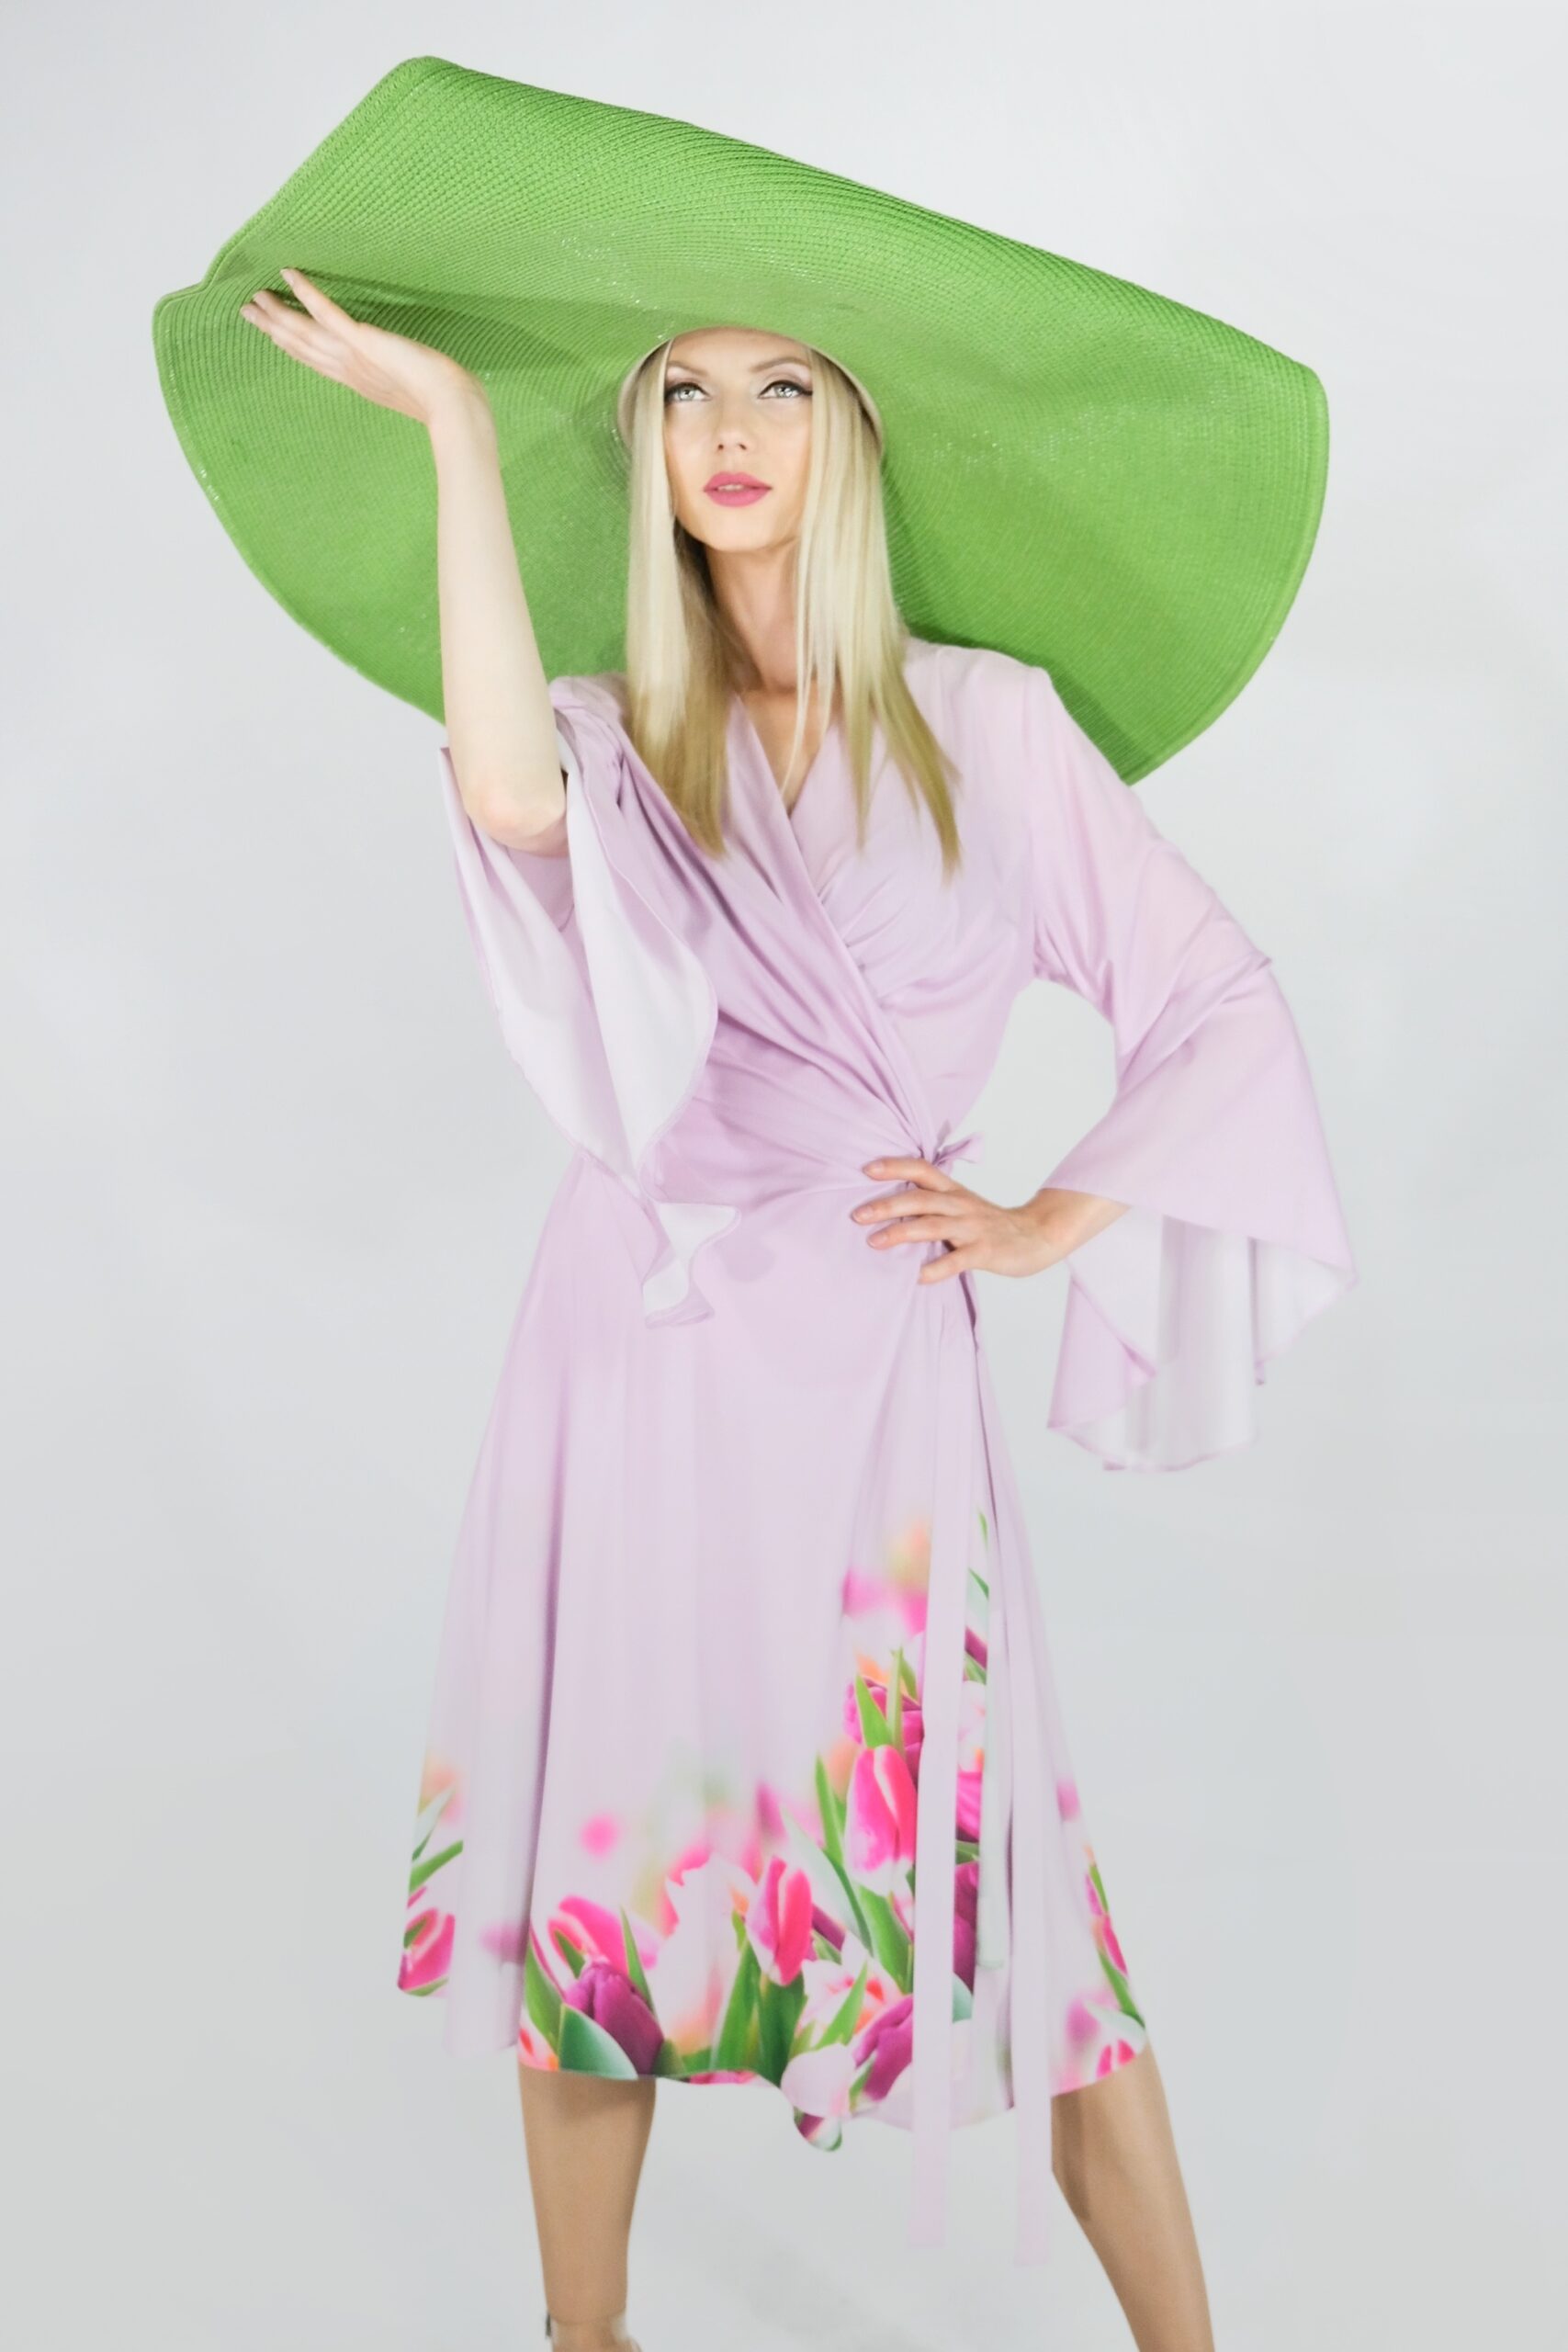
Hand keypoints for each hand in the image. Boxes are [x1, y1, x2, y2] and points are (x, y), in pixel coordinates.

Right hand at [238, 265, 482, 430]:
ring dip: (279, 312)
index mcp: (357, 380)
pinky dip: (307, 292)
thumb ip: (398, 375)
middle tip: (246, 310)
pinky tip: (290, 273)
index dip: (291, 345)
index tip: (272, 332)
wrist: (450, 405)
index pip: (316, 359)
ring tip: (256, 296)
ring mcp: (352, 355)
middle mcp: (348, 369)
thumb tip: (404, 370)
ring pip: (304, 331)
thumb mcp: (410, 386)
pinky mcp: (363, 340)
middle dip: (273, 328)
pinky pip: (328, 312)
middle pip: (300, 346)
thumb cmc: (441, 398)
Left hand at [851, 1159, 1127, 1284]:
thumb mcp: (962, 1205)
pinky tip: (917, 1277)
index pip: (922, 1170)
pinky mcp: (985, 1252)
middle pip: (920, 1198)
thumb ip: (932, 1204)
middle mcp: (961, 1205)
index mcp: (954, 1192)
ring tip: (875, 1242)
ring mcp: (973, 1228)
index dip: (895, 1166)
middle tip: (856, 1215)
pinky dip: (936, 1268)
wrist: (1039, 1235)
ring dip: (902, 1232)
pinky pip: (958, 1260)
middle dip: (886, 1204)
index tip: (866, 1168)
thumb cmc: (991, 1224)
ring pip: (933, 1226)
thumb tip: (890, 1206)